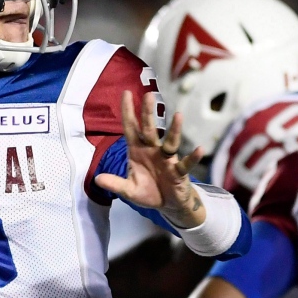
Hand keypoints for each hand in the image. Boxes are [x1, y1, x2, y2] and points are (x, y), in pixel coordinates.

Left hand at [94, 91, 205, 227]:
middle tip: (149, 94)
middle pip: (149, 130)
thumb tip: (97, 179)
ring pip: (170, 142)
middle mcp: (152, 151)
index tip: (125, 92)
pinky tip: (199, 149)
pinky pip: (185, 164)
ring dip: (174, 130)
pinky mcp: (179, 172)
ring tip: (178, 115)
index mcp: (137, 151)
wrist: (168, 204)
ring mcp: (167, 160)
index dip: (128, 112)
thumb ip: (115, 184)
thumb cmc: (148, 191)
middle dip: (148, 114)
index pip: (131, 128)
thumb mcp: (128, 190)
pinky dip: (192, 157)